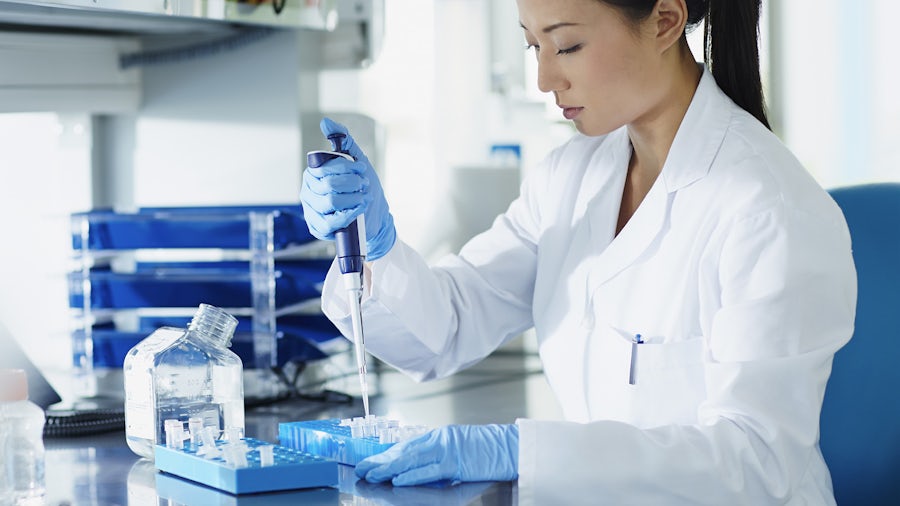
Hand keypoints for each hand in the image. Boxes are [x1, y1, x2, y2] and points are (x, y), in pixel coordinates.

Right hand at [300, 117, 395, 259]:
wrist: (375, 215)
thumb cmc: (363, 187)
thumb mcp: (357, 161)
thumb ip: (343, 140)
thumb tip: (325, 122)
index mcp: (313, 173)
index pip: (325, 167)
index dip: (347, 168)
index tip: (362, 169)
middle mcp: (308, 191)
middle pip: (329, 185)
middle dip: (353, 184)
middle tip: (364, 185)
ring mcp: (311, 211)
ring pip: (330, 203)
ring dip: (353, 199)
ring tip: (364, 198)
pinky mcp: (318, 228)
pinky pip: (330, 222)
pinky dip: (349, 215)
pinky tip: (359, 210)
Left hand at [354, 424, 518, 485]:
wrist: (511, 447)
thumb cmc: (489, 449)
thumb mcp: (460, 446)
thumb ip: (439, 454)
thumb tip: (417, 466)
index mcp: (440, 436)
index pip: (407, 445)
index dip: (387, 454)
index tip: (370, 461)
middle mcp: (441, 439)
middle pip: (404, 450)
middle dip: (381, 460)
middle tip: (362, 469)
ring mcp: (448, 450)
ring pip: (412, 459)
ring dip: (389, 468)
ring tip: (371, 474)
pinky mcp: (457, 462)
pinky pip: (430, 470)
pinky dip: (412, 475)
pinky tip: (397, 479)